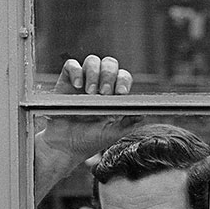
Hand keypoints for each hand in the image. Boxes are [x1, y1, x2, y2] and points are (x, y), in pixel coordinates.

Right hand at [35, 55, 136, 202]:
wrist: (64, 147)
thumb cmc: (89, 141)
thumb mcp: (112, 134)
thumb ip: (128, 123)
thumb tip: (144, 113)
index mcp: (113, 96)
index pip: (123, 77)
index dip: (123, 81)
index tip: (121, 93)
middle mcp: (99, 85)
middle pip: (110, 64)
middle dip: (110, 75)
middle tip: (105, 92)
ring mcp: (82, 82)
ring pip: (93, 61)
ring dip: (94, 73)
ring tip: (90, 92)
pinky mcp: (66, 82)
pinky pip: (71, 65)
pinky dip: (76, 71)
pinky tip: (77, 86)